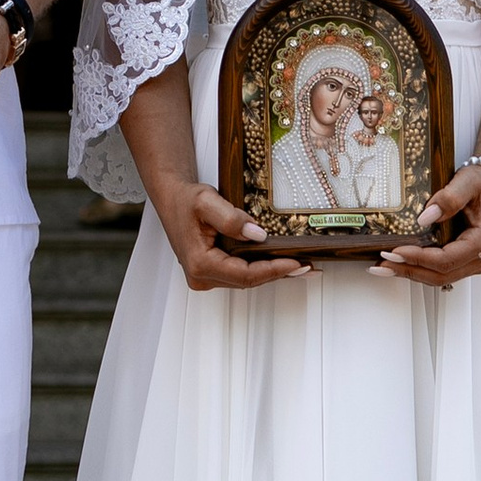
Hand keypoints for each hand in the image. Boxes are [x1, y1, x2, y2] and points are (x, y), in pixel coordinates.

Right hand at [153, 180, 304, 291]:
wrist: (172, 199)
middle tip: (308, 267)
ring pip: (247, 280)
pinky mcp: (212, 272)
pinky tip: (280, 266)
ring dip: (274, 274)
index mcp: (200, 263)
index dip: (274, 270)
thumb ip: (231, 219)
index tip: (295, 262)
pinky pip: (241, 275)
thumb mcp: (206, 201)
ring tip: (302, 268)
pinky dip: (263, 270)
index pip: (245, 274)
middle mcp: (201, 276)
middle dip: (280, 274)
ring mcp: (206, 277)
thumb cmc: (184, 200)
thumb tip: (258, 235)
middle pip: (249, 281)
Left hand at [379, 160, 480, 285]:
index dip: (418, 258)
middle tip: (382, 264)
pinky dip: (419, 270)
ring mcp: (474, 262)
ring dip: (411, 273)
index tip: (395, 251)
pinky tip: (400, 264)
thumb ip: (449, 198)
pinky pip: (440, 272)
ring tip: (384, 267)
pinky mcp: (465, 262)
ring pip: (439, 278)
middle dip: (409, 270)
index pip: (446, 259)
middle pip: (441, 274)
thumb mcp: (467, 182)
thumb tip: (425, 218)